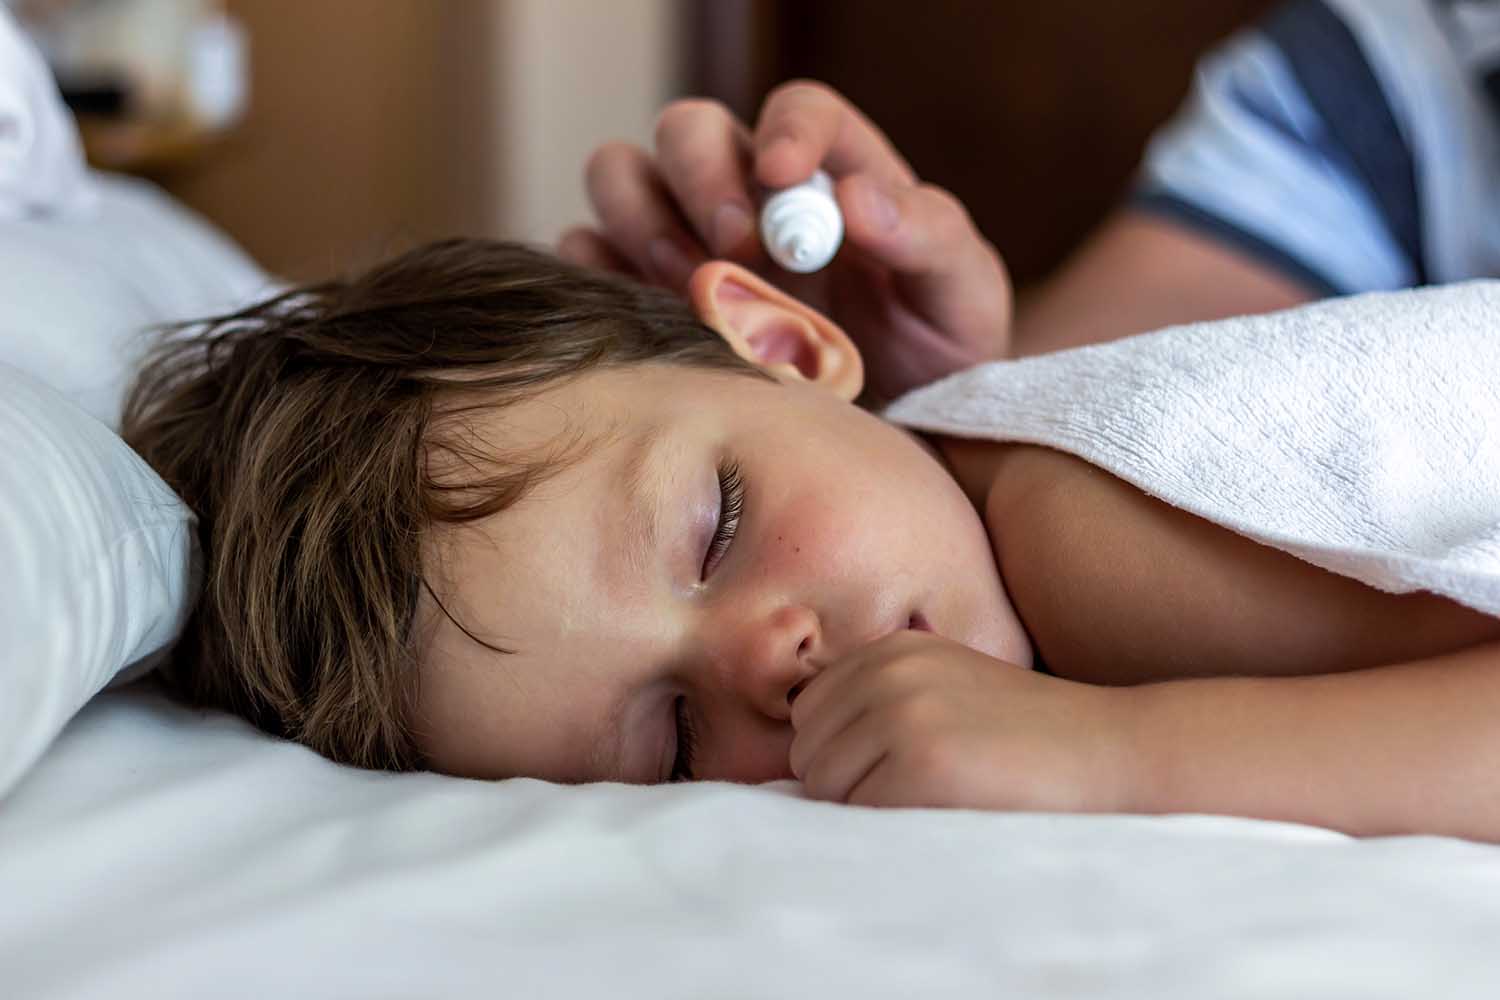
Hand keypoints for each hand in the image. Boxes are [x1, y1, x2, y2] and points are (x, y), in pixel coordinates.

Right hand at [559, 80, 1013, 400]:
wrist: (886, 443)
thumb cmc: (933, 355)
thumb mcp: (961, 296)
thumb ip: (929, 236)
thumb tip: (859, 200)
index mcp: (830, 175)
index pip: (798, 109)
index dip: (786, 128)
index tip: (783, 174)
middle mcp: (748, 194)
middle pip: (687, 128)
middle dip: (701, 177)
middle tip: (734, 247)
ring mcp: (686, 240)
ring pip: (620, 173)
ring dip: (642, 217)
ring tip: (691, 288)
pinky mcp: (640, 294)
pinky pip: (585, 255)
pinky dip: (600, 274)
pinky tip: (650, 319)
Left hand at [789, 630, 1139, 811]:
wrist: (1114, 750)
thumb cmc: (1031, 737)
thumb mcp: (949, 689)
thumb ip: (881, 705)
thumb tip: (801, 761)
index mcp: (891, 649)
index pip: (809, 714)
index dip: (842, 755)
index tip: (895, 771)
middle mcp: (887, 671)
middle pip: (807, 753)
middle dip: (847, 786)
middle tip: (918, 796)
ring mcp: (901, 713)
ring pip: (825, 788)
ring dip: (867, 811)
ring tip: (934, 803)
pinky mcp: (920, 764)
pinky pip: (860, 816)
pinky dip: (890, 830)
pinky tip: (943, 816)